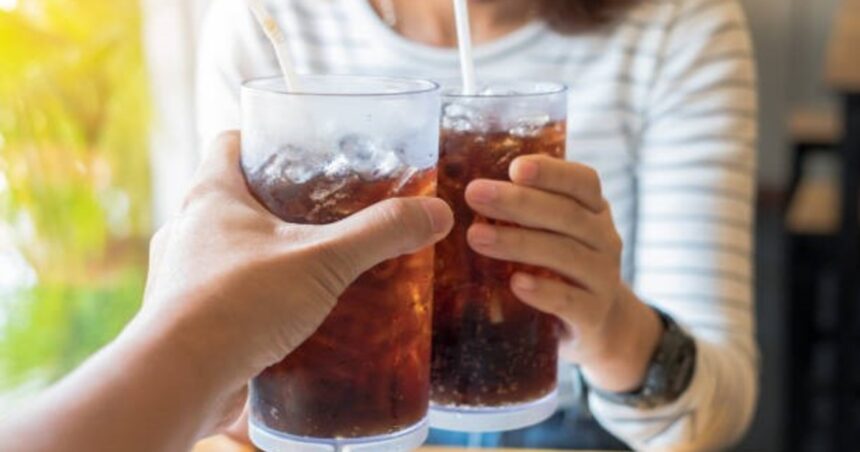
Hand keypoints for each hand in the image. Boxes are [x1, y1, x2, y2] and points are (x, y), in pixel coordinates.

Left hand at [135, 131, 453, 433]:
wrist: (179, 378)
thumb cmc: (237, 303)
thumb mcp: (322, 260)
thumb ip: (379, 234)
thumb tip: (434, 213)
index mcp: (211, 197)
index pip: (230, 143)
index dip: (263, 138)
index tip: (298, 148)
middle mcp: (188, 231)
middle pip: (232, 198)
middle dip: (276, 204)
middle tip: (323, 214)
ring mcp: (182, 277)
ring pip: (226, 251)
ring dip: (264, 257)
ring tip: (311, 269)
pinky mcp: (187, 321)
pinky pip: (223, 299)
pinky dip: (254, 302)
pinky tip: (288, 320)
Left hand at [463, 155, 661, 391]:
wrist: (598, 326)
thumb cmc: (560, 269)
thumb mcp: (551, 233)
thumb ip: (522, 211)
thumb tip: (456, 194)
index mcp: (593, 210)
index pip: (581, 182)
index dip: (551, 172)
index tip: (514, 168)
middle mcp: (604, 239)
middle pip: (566, 215)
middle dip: (518, 203)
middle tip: (474, 194)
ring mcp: (603, 278)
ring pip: (565, 254)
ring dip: (519, 242)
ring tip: (476, 237)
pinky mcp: (594, 315)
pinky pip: (570, 301)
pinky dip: (543, 291)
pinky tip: (515, 283)